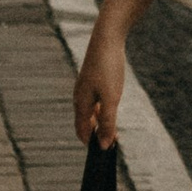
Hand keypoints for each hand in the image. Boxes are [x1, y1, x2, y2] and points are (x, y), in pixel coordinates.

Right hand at [72, 0, 148, 146]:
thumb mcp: (111, 99)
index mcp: (81, 103)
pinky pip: (94, 99)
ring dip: (99, 121)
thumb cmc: (108, 67)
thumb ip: (107, 123)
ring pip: (89, 110)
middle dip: (95, 133)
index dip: (91, 143)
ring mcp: (85, 85)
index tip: (103, 153)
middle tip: (111, 143)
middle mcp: (79, 95)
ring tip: (111, 129)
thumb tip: (103, 146)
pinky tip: (109, 106)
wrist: (108, 37)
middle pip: (84, 122)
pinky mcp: (92, 77)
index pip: (82, 131)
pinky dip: (101, 108)